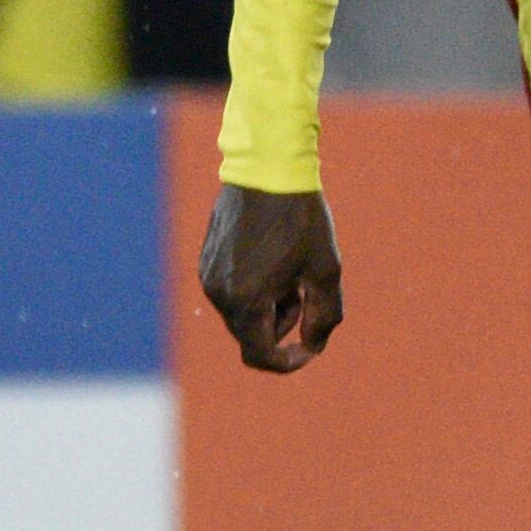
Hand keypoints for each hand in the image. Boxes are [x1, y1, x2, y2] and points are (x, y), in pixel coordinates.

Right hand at [199, 182, 345, 373]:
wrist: (268, 168)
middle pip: (249, 335)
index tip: (307, 349)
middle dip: (279, 325)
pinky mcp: (206, 259)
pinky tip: (270, 259)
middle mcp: (219, 292)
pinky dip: (251, 290)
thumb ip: (324, 319)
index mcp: (246, 299)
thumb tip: (312, 348)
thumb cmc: (301, 219)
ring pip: (239, 314)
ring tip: (288, 272)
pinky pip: (229, 291)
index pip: (259, 356)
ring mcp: (208, 275)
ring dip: (266, 307)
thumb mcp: (325, 271)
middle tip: (302, 293)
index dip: (286, 362)